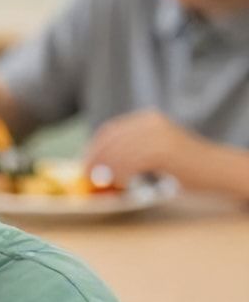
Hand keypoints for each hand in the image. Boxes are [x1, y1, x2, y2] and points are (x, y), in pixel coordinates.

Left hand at [85, 109, 207, 183]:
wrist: (217, 169)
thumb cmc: (185, 166)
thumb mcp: (156, 149)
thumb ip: (132, 150)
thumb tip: (97, 163)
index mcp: (148, 118)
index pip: (110, 131)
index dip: (94, 148)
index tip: (85, 164)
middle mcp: (151, 122)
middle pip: (110, 140)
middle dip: (95, 160)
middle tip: (88, 178)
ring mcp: (157, 135)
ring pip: (118, 152)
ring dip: (105, 170)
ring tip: (104, 183)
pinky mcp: (163, 151)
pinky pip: (130, 163)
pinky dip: (120, 174)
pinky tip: (122, 183)